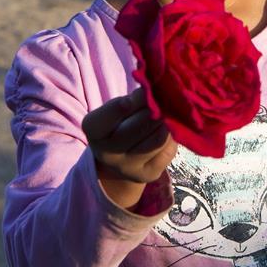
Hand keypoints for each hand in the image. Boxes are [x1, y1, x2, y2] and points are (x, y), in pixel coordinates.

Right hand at [82, 88, 176, 207]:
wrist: (121, 159)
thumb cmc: (120, 124)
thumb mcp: (118, 109)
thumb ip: (133, 101)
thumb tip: (156, 94)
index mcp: (94, 131)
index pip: (107, 117)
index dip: (125, 104)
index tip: (143, 91)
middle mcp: (107, 154)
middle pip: (138, 127)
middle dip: (156, 110)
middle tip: (166, 97)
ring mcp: (128, 168)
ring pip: (157, 140)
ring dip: (168, 122)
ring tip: (171, 111)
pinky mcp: (149, 175)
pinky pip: (168, 150)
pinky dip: (173, 136)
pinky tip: (172, 128)